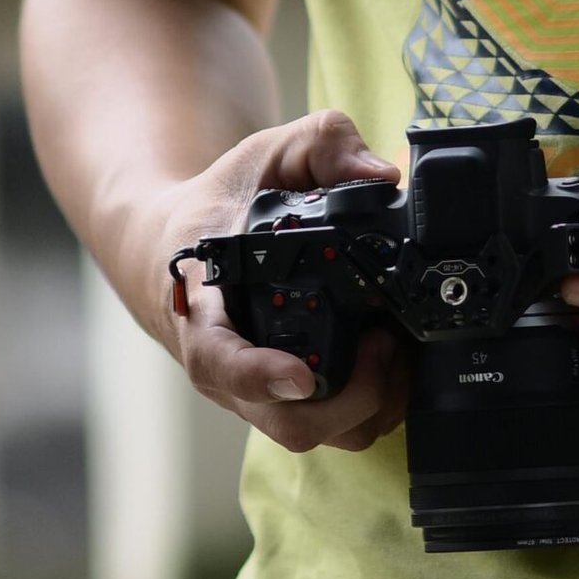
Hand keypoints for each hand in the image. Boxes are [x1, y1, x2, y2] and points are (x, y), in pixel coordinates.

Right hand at [158, 109, 407, 454]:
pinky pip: (338, 427)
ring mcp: (263, 391)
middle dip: (350, 396)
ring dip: (370, 404)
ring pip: (322, 435)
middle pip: (288, 422)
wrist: (184, 244)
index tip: (301, 374)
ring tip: (393, 344)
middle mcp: (231, 368)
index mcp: (207, 310)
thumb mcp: (265, 154)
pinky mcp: (293, 398)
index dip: (259, 377)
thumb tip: (383, 175)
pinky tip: (394, 353)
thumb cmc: (225, 203)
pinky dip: (375, 403)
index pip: (219, 361)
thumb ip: (321, 143)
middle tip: (383, 341)